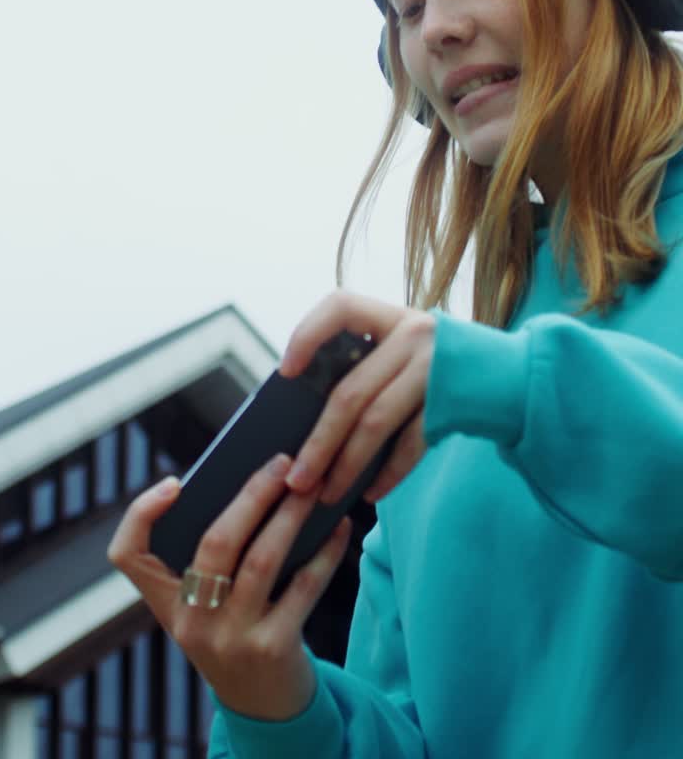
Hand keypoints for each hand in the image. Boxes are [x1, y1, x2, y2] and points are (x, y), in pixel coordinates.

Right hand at [107, 456, 351, 720]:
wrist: (264, 706)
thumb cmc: (238, 630)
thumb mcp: (210, 603)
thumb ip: (219, 555)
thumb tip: (263, 485)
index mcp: (167, 602)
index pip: (128, 555)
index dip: (142, 514)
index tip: (175, 483)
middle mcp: (191, 622)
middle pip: (214, 543)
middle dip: (252, 495)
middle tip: (282, 462)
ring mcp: (229, 639)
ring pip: (262, 559)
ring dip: (291, 516)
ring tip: (313, 487)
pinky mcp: (271, 650)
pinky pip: (303, 588)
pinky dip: (325, 553)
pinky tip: (339, 527)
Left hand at [279, 290, 434, 504]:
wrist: (514, 375)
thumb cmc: (444, 366)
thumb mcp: (409, 345)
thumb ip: (371, 361)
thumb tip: (309, 413)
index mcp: (394, 315)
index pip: (340, 306)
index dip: (307, 333)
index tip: (286, 371)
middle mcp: (414, 334)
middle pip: (351, 391)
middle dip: (318, 442)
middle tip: (296, 479)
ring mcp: (434, 369)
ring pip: (375, 423)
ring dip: (345, 465)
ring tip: (323, 494)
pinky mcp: (452, 402)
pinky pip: (409, 445)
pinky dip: (387, 473)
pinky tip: (370, 493)